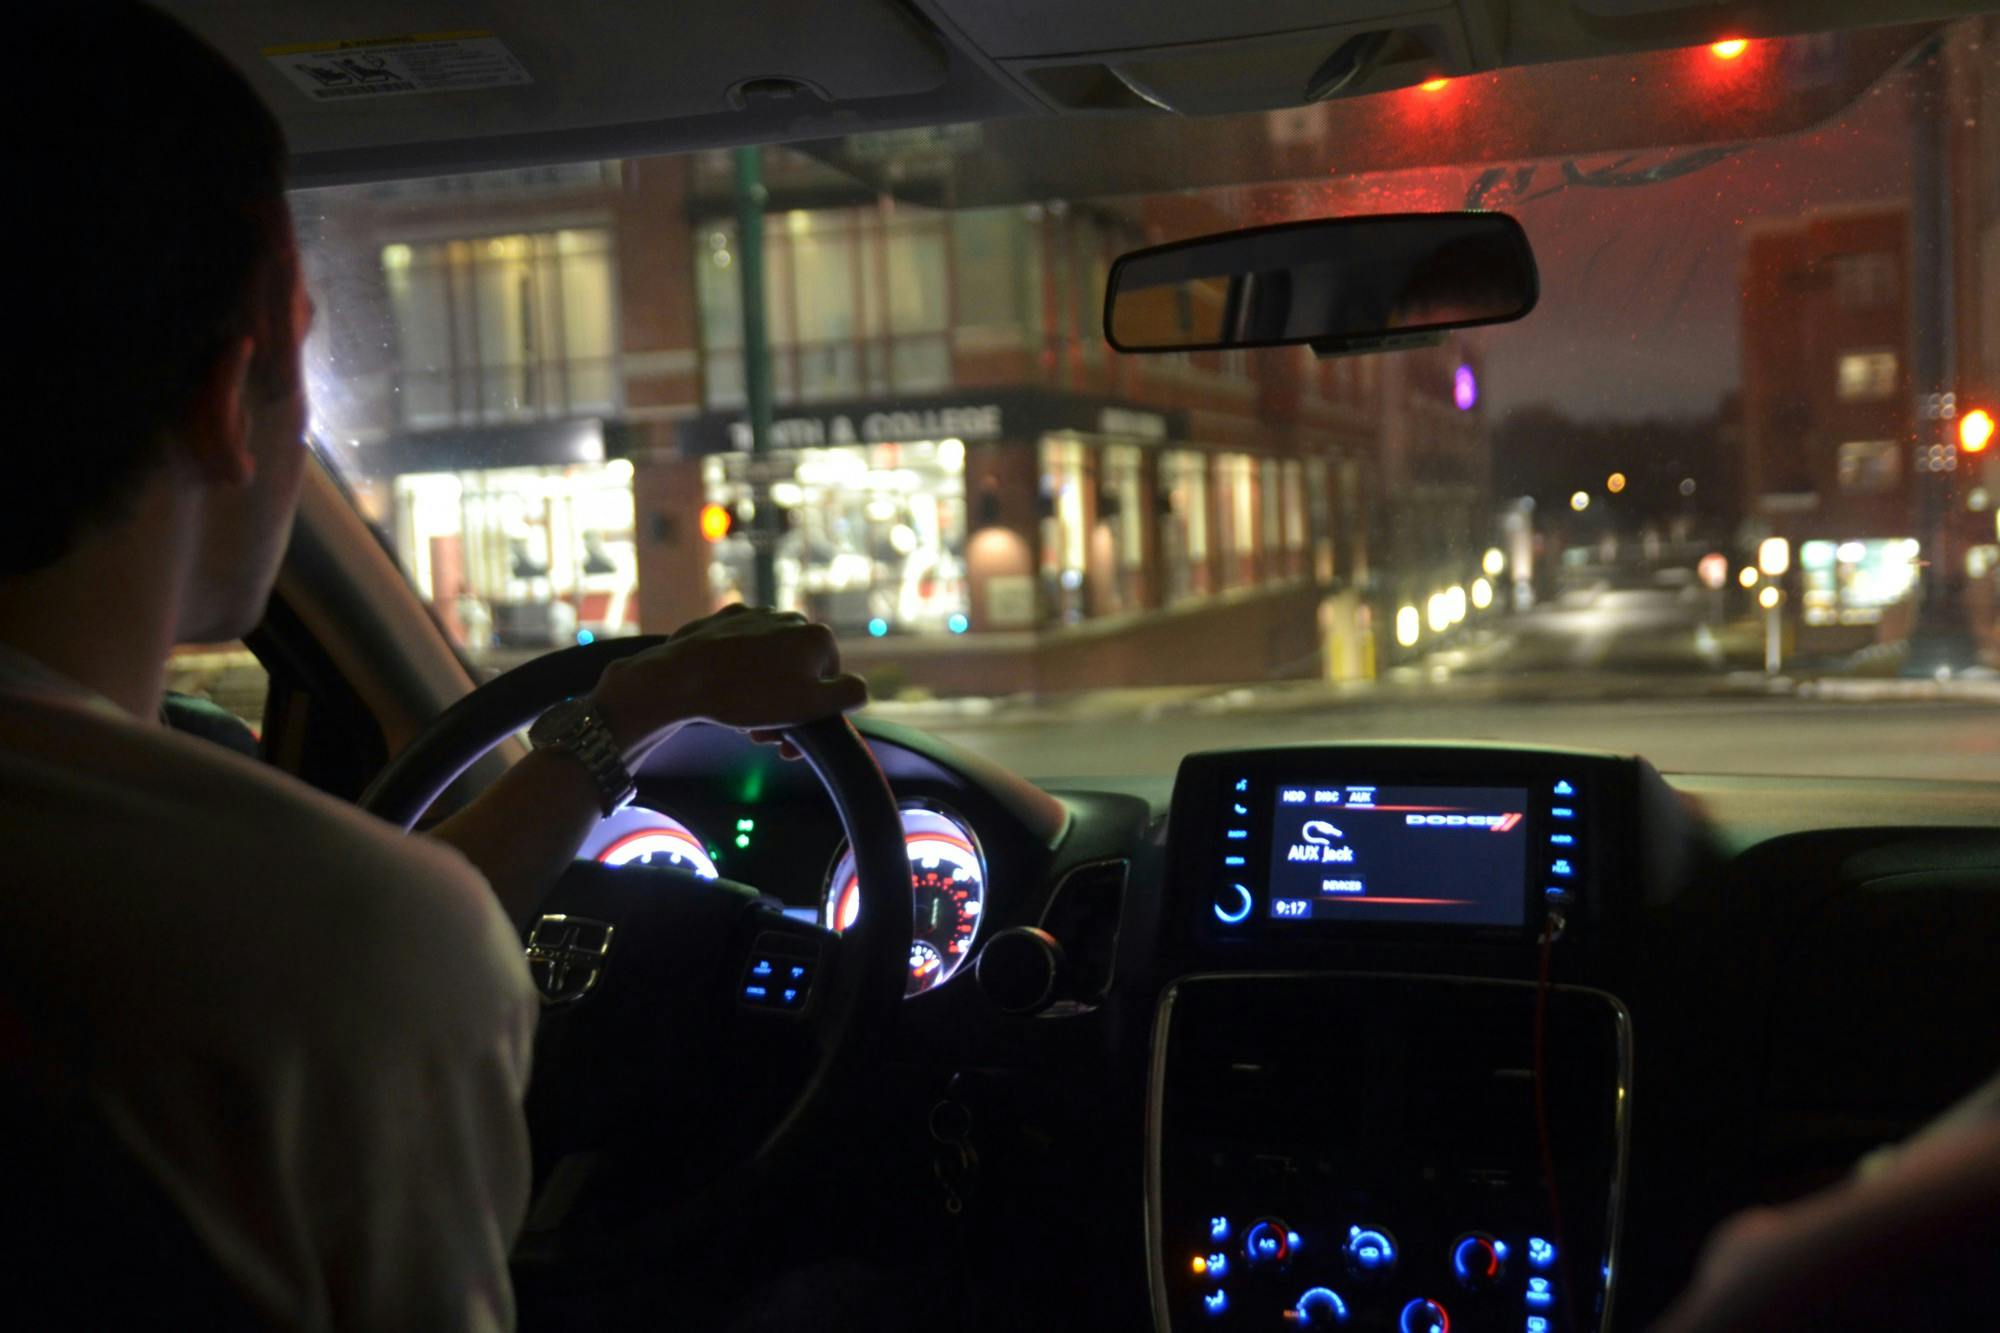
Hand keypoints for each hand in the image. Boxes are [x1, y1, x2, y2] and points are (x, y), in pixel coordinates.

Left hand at [587, 605, 867, 759]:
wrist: (680, 679)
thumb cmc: (748, 695)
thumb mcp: (811, 704)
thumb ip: (848, 694)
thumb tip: (860, 689)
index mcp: (816, 636)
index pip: (831, 683)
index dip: (814, 715)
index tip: (789, 741)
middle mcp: (789, 618)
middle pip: (800, 672)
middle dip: (787, 707)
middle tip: (763, 736)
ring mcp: (754, 616)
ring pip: (770, 662)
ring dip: (764, 693)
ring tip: (743, 719)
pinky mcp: (721, 621)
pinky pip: (741, 653)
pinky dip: (738, 674)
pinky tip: (723, 693)